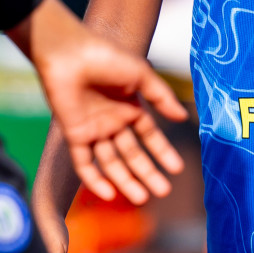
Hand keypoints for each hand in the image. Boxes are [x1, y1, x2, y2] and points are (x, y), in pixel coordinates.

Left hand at [16, 0, 187, 203]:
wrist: (70, 54)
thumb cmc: (106, 58)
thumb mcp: (141, 75)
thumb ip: (161, 97)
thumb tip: (183, 118)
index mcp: (129, 106)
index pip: (149, 136)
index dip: (162, 152)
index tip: (177, 169)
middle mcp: (112, 122)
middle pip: (131, 154)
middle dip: (147, 173)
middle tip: (164, 191)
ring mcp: (93, 130)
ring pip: (111, 163)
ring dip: (126, 181)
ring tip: (142, 198)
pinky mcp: (74, 135)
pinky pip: (84, 163)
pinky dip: (95, 180)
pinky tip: (110, 194)